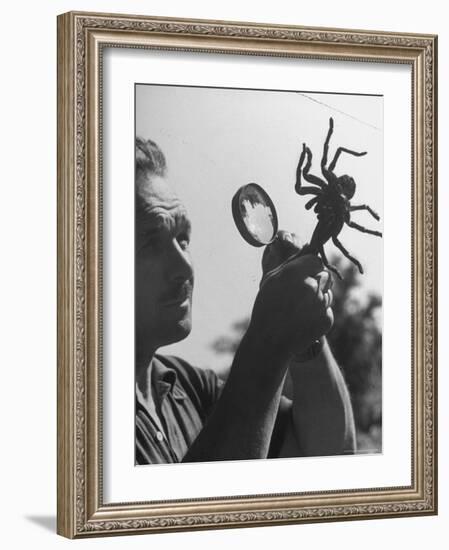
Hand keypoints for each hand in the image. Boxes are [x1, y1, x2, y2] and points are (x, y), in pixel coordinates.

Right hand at [249, 232, 333, 361]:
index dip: (309, 267)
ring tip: (299, 308)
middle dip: (316, 280)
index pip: (316, 260)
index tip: (302, 274)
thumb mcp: (271, 279)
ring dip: (318, 297)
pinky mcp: (327, 319)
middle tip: (300, 293)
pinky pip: (327, 309)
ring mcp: (321, 304)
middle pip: (324, 275)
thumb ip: (291, 263)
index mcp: (295, 273)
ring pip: (327, 292)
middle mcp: (311, 286)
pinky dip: (318, 313)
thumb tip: (307, 248)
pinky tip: (303, 319)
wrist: (269, 342)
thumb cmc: (266, 307)